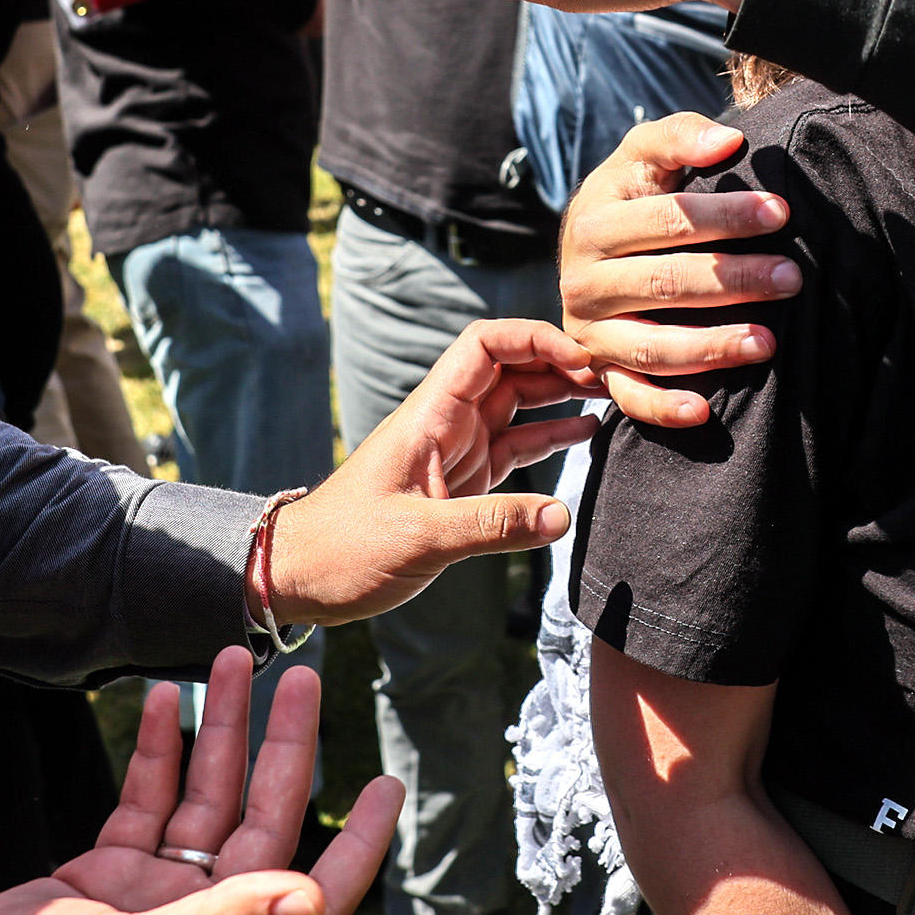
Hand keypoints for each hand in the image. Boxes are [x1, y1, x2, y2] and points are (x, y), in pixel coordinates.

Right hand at [0, 648, 401, 914]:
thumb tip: (310, 897)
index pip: (314, 898)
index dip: (357, 846)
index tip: (387, 785)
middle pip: (262, 824)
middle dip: (283, 748)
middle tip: (301, 675)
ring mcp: (148, 898)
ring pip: (203, 799)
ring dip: (220, 732)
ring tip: (232, 659)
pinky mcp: (101, 875)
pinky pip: (146, 801)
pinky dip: (157, 750)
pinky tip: (164, 698)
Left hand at [267, 319, 600, 623]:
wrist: (297, 576)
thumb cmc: (342, 550)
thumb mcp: (416, 539)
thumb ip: (490, 526)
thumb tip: (562, 516)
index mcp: (428, 415)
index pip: (486, 345)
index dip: (536, 338)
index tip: (583, 359)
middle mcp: (445, 423)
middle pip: (512, 368)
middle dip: (562, 363)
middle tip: (616, 378)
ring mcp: (455, 451)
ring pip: (518, 405)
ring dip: (562, 396)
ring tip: (615, 396)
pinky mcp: (461, 484)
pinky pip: (515, 447)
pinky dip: (551, 437)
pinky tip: (587, 434)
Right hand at [559, 115, 798, 426]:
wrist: (586, 251)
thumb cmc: (631, 196)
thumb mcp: (641, 157)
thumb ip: (679, 136)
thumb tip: (729, 140)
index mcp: (594, 222)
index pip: (666, 220)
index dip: (725, 215)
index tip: (780, 212)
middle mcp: (583, 280)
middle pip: (664, 282)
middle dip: (733, 280)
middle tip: (792, 277)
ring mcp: (590, 331)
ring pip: (651, 345)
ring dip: (711, 346)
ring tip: (769, 342)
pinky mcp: (599, 371)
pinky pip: (629, 397)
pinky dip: (662, 409)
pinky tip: (704, 411)